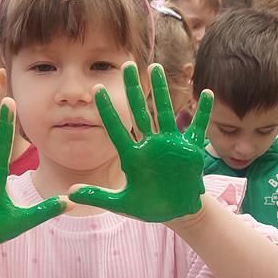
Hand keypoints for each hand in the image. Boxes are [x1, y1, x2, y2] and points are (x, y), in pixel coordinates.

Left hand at [69, 63, 210, 222]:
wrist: (176, 212)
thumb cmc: (148, 206)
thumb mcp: (122, 204)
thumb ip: (99, 196)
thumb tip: (70, 193)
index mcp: (133, 156)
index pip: (116, 129)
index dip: (107, 110)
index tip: (97, 89)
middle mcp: (151, 145)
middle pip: (140, 112)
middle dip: (133, 89)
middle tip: (126, 65)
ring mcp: (172, 145)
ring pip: (165, 112)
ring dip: (161, 90)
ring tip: (155, 67)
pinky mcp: (191, 150)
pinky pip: (199, 127)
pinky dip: (204, 112)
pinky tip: (206, 93)